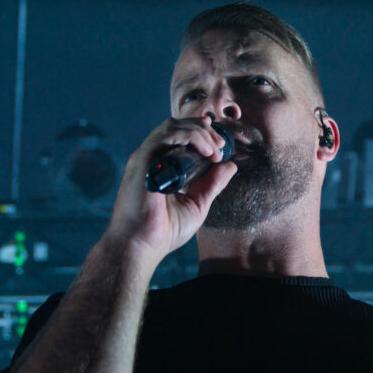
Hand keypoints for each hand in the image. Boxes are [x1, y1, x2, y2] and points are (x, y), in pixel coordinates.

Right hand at [103, 116, 237, 267]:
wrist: (141, 246)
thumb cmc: (163, 232)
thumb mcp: (197, 204)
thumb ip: (212, 184)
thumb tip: (230, 166)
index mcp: (161, 166)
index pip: (180, 137)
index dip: (201, 133)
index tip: (220, 145)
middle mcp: (152, 159)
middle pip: (177, 126)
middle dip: (204, 130)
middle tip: (221, 146)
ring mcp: (146, 158)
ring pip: (172, 126)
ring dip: (199, 132)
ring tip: (215, 149)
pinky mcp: (142, 161)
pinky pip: (165, 135)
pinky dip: (189, 137)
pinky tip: (205, 150)